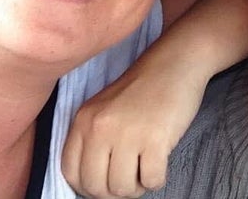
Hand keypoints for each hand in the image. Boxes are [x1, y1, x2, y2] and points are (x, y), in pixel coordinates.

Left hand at [62, 47, 207, 197]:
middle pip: (96, 187)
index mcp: (84, 120)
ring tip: (147, 168)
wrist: (175, 62)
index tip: (106, 183)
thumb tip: (94, 182)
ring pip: (123, 189)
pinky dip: (157, 178)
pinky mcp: (155, 139)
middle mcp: (100, 128)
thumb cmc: (144, 87)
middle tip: (131, 178)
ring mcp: (127, 134)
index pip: (71, 173)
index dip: (89, 187)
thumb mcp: (105, 107)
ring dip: (138, 186)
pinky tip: (161, 161)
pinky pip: (151, 180)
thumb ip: (93, 137)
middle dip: (115, 191)